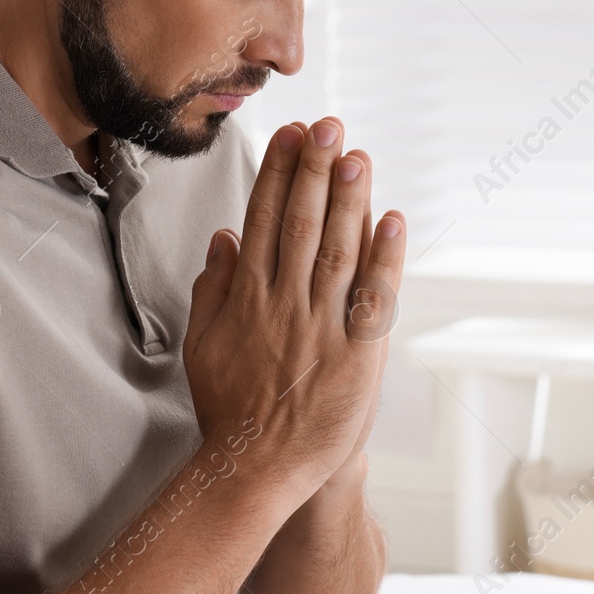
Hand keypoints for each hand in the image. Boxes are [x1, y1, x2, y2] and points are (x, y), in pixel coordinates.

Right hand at [182, 117, 406, 509]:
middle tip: (329, 126)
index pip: (263, 220)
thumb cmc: (228, 409)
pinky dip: (384, 259)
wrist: (253, 468)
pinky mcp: (356, 358)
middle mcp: (283, 304)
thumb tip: (223, 239)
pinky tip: (392, 221)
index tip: (292, 135)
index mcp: (246, 296)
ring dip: (349, 200)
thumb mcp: (201, 344)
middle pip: (300, 223)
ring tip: (357, 156)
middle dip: (315, 170)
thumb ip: (211, 288)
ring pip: (337, 250)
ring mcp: (321, 328)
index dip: (279, 173)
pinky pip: (372, 300)